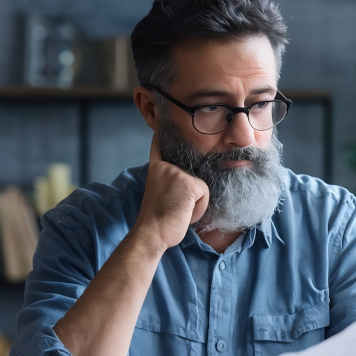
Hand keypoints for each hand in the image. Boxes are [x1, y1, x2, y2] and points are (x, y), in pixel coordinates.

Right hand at [132, 133, 209, 250]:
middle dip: (190, 193)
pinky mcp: (189, 184)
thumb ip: (170, 182)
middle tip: (173, 207)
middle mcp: (166, 166)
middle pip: (193, 175)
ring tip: (178, 210)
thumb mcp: (160, 194)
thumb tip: (190, 181)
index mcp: (156, 168)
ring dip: (195, 203)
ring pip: (201, 187)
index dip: (162, 135)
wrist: (150, 234)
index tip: (160, 121)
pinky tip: (183, 213)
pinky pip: (205, 196)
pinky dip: (198, 209)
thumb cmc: (157, 220)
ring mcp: (177, 174)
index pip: (158, 145)